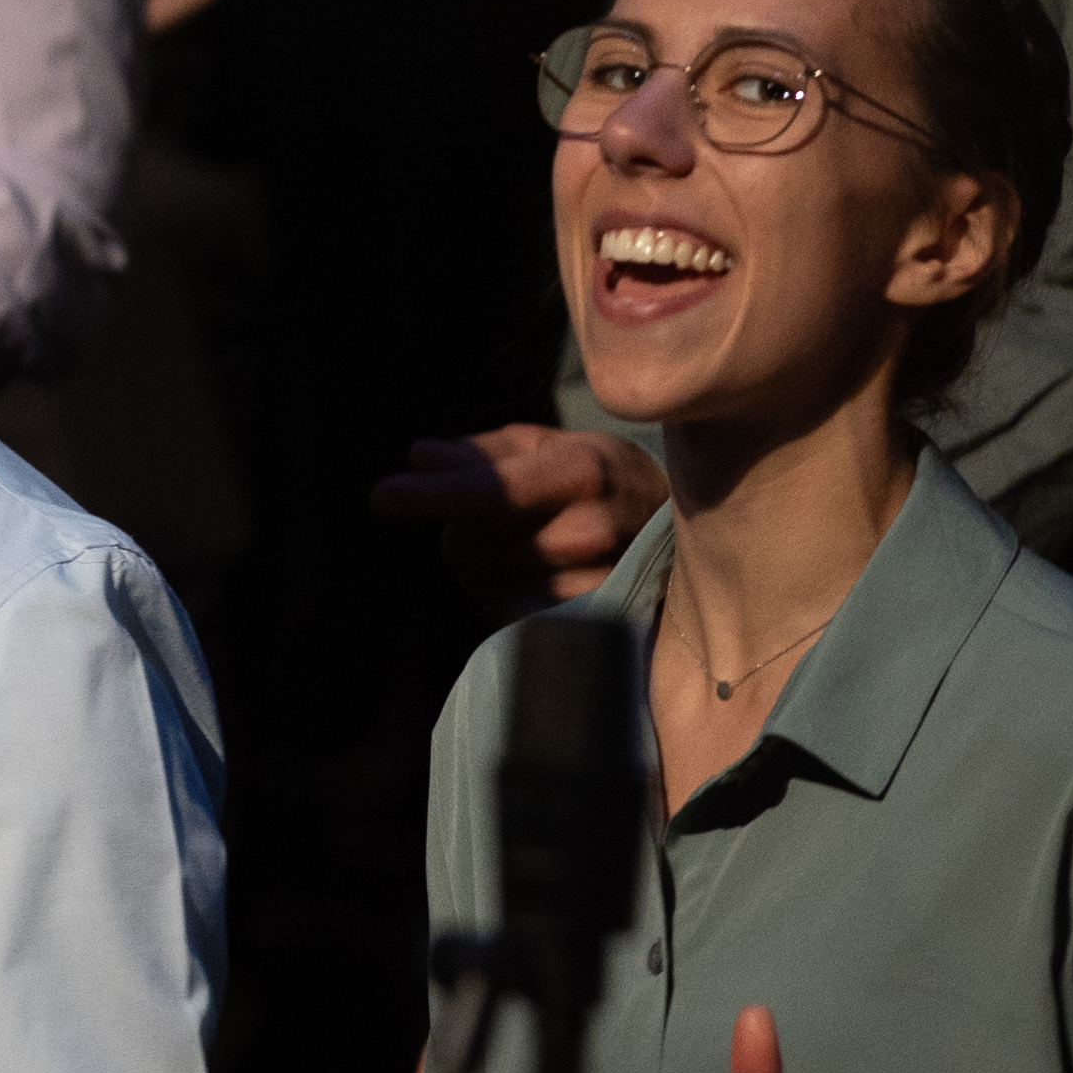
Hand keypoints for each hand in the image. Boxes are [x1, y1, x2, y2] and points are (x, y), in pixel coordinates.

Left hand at [369, 424, 663, 610]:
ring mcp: (592, 584)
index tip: (382, 496)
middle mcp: (589, 530)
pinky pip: (503, 615)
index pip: (485, 492)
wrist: (690, 535)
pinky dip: (499, 596)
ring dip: (478, 567)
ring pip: (479, 582)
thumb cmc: (605, 481)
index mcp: (580, 471)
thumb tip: (419, 458)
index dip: (426, 496)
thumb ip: (483, 452)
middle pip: (468, 543)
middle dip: (458, 530)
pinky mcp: (588, 626)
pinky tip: (531, 578)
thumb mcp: (553, 446)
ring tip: (519, 548)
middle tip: (490, 521)